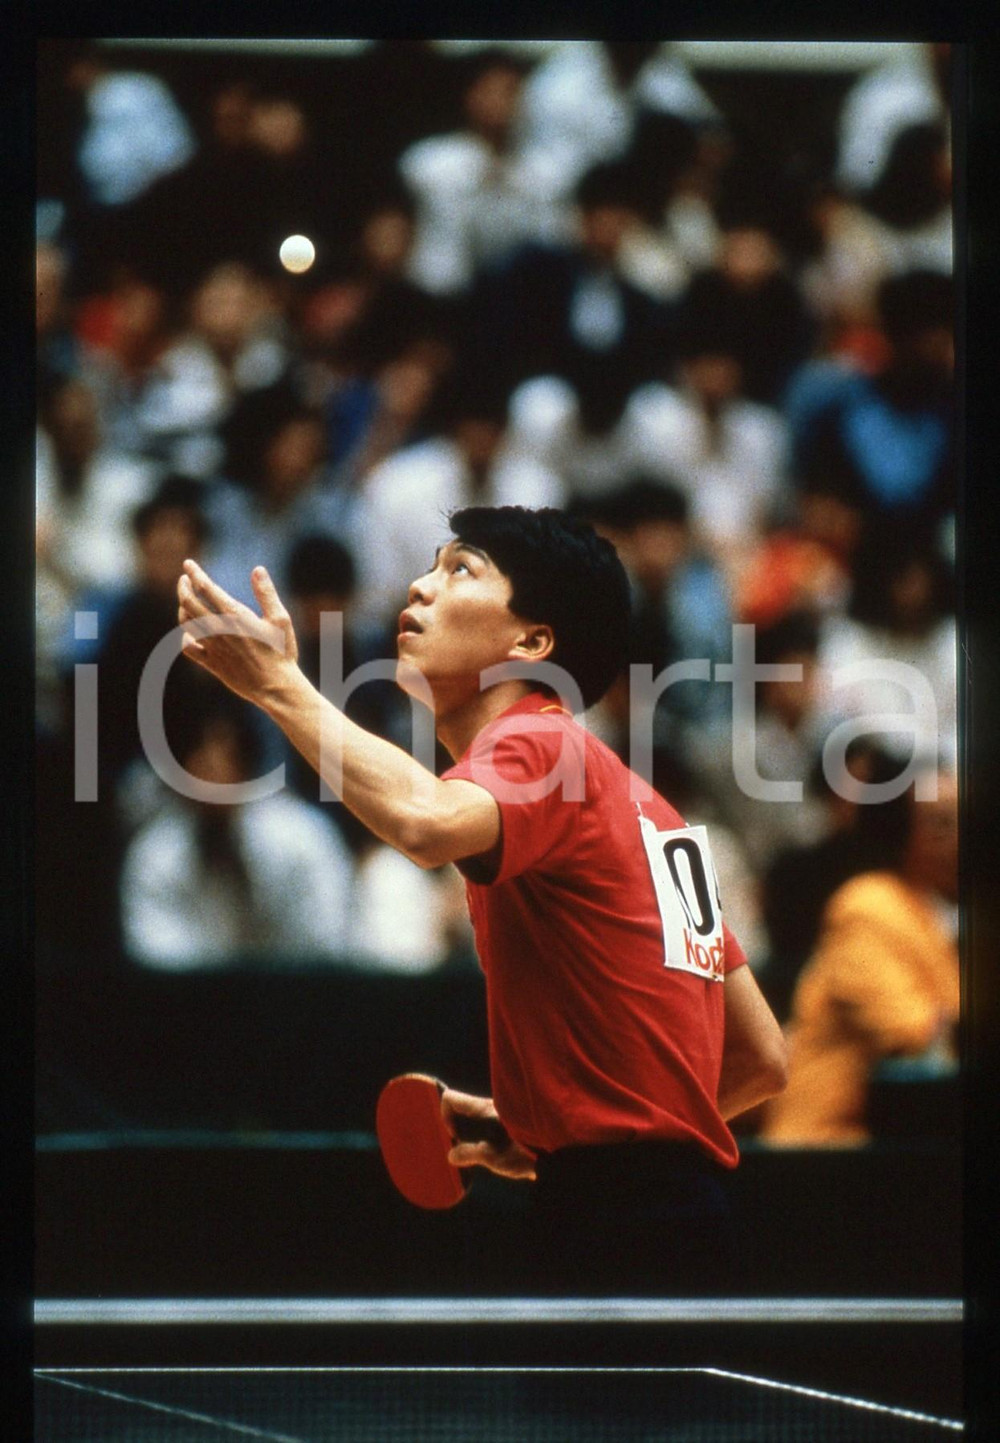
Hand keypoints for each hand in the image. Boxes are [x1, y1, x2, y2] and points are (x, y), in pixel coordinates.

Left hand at [177, 560, 299, 704]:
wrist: (276, 688)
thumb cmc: (282, 652)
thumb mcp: (280, 619)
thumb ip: (266, 593)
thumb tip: (258, 569)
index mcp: (236, 616)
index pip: (206, 588)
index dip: (194, 573)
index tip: (188, 564)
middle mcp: (220, 630)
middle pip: (189, 602)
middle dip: (183, 587)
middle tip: (184, 579)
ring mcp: (213, 647)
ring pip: (186, 622)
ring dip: (182, 607)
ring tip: (186, 600)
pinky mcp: (212, 663)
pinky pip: (188, 648)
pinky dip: (185, 636)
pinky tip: (190, 631)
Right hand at [440, 1087, 536, 1181]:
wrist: (561, 1152)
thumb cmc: (526, 1151)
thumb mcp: (493, 1157)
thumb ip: (470, 1154)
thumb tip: (452, 1155)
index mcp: (484, 1108)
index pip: (451, 1098)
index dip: (445, 1115)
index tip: (454, 1135)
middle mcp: (494, 1104)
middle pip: (465, 1107)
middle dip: (462, 1127)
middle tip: (469, 1148)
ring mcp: (506, 1111)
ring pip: (481, 1116)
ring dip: (477, 1134)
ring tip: (489, 1155)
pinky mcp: (517, 1121)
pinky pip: (496, 1122)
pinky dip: (492, 1136)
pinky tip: (505, 1154)